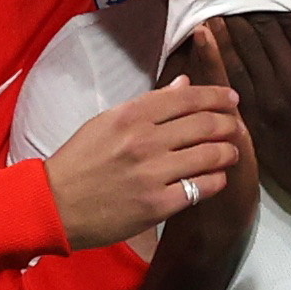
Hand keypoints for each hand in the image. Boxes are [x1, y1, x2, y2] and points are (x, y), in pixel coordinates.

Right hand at [45, 80, 240, 249]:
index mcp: (131, 115)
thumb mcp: (106, 122)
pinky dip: (216, 181)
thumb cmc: (79, 161)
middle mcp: (145, 141)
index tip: (232, 99)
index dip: (217, 96)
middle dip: (229, 123)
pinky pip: (201, 188)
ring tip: (231, 152)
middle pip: (205, 124)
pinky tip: (216, 178)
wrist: (54, 205)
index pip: (187, 97)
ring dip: (228, 152)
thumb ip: (148, 104)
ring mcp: (153, 174)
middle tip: (235, 127)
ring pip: (210, 155)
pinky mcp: (158, 205)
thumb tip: (184, 84)